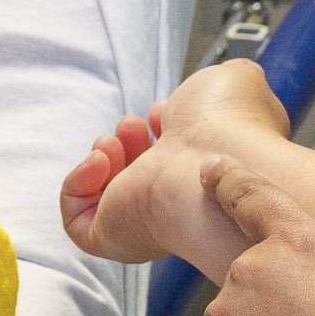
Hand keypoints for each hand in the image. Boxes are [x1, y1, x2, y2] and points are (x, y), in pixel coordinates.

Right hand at [60, 61, 294, 263]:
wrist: (217, 158)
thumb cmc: (232, 124)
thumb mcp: (237, 82)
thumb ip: (230, 80)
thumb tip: (227, 82)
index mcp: (202, 170)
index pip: (168, 160)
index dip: (154, 129)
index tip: (159, 113)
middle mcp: (175, 198)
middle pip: (135, 175)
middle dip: (127, 139)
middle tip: (133, 127)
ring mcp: (144, 220)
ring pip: (105, 199)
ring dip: (102, 157)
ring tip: (115, 141)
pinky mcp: (113, 235)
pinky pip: (77, 221)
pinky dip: (78, 184)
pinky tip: (100, 161)